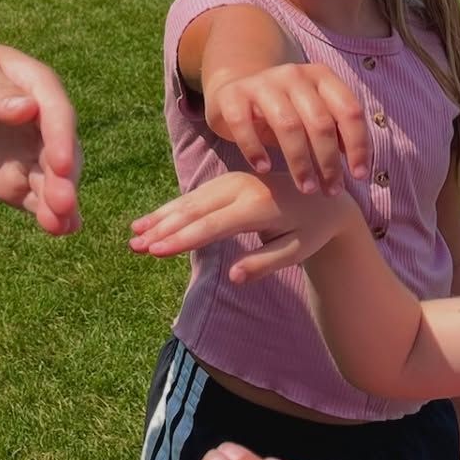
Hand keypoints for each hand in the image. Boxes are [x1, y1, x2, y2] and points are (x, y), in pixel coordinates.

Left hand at [0, 43, 80, 235]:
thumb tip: (25, 109)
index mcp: (40, 89)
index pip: (57, 115)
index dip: (62, 139)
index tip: (61, 164)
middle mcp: (47, 125)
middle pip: (63, 153)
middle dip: (63, 180)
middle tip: (62, 203)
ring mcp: (37, 154)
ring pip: (55, 181)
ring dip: (60, 204)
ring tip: (59, 225)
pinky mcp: (23, 178)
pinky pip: (39, 198)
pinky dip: (50, 214)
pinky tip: (60, 229)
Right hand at [130, 171, 353, 283]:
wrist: (325, 198)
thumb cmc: (311, 231)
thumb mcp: (297, 252)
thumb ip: (265, 264)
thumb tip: (234, 278)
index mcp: (258, 205)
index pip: (212, 225)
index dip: (182, 239)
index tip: (156, 251)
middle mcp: (242, 187)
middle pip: (194, 210)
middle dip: (163, 229)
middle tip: (135, 246)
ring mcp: (233, 181)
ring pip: (190, 201)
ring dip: (160, 218)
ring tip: (134, 234)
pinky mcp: (228, 182)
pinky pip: (195, 196)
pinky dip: (171, 209)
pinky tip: (150, 221)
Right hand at [206, 61, 369, 192]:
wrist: (235, 91)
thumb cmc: (283, 110)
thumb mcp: (313, 114)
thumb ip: (336, 132)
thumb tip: (358, 165)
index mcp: (321, 77)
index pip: (349, 110)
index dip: (358, 145)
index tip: (359, 176)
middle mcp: (293, 75)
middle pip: (320, 122)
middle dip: (328, 161)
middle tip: (330, 191)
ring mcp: (261, 83)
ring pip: (287, 125)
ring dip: (300, 162)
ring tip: (306, 188)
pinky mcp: (233, 95)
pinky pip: (244, 124)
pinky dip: (255, 148)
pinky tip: (264, 168)